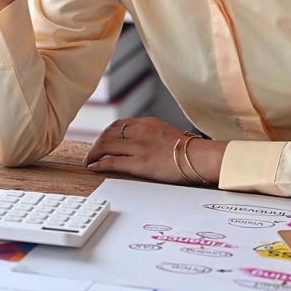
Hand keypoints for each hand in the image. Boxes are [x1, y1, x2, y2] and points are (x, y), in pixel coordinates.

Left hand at [84, 117, 224, 185]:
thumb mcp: (168, 132)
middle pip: (109, 134)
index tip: (102, 140)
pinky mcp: (139, 164)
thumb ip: (152, 134)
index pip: (119, 124)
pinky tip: (95, 167)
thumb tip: (142, 142)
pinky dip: (100, 164)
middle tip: (92, 152)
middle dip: (97, 143)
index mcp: (148, 123)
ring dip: (94, 153)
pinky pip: (112, 162)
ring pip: (106, 146)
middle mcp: (140, 132)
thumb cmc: (190, 150)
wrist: (201, 158)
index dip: (106, 133)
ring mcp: (139, 147)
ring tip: (89, 160)